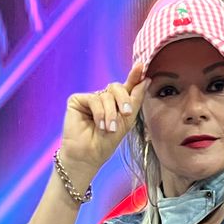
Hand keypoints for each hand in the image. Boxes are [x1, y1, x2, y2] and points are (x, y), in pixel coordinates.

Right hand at [61, 60, 149, 175]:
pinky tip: (99, 125)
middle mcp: (103, 98)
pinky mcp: (78, 100)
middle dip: (124, 100)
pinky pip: (94, 99)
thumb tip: (145, 79)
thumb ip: (135, 100)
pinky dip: (99, 113)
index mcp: (115, 103)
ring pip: (106, 95)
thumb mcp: (126, 121)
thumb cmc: (106, 143)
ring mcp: (90, 98)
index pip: (126, 87)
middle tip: (126, 114)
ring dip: (110, 113)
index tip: (141, 66)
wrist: (89, 156)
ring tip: (108, 129)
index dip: (134, 76)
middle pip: (117, 87)